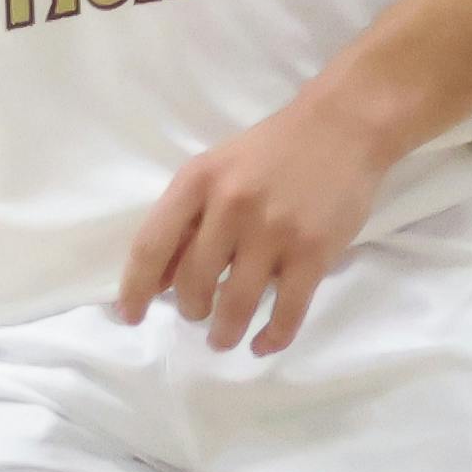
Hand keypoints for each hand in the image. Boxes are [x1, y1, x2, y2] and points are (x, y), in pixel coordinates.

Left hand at [116, 86, 407, 353]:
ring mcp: (274, 231)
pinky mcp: (313, 252)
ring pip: (236, 305)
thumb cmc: (270, 152)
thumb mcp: (214, 170)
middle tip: (198, 315)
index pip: (152, 245)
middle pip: (193, 282)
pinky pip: (286, 312)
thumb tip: (156, 282)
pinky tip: (262, 344)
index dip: (134, 289)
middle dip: (191, 310)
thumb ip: (185, 219)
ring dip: (224, 332)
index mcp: (198, 181)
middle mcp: (231, 205)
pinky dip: (272, 337)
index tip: (130, 316)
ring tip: (223, 338)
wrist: (341, 127)